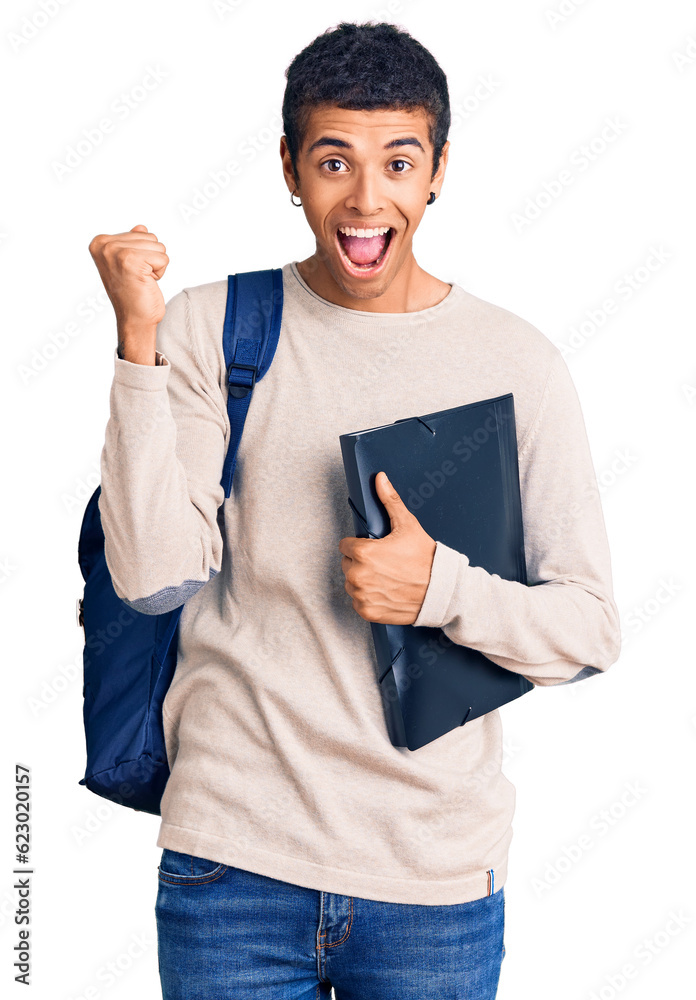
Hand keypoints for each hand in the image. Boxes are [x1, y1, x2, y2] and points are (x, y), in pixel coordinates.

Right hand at [88, 224, 168, 336]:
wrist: (134, 320)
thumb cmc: (133, 293)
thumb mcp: (130, 263)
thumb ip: (133, 243)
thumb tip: (141, 227)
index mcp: (100, 242)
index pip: (141, 232)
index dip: (144, 254)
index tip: (131, 271)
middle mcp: (104, 245)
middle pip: (150, 237)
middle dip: (151, 259)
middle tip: (137, 277)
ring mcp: (116, 252)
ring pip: (158, 246)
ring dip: (156, 266)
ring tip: (141, 280)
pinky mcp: (131, 261)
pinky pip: (163, 258)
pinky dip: (160, 273)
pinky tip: (146, 283)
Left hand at [338, 471, 436, 624]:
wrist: (441, 590)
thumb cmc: (425, 558)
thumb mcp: (407, 525)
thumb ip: (389, 500)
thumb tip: (379, 478)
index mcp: (363, 552)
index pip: (345, 545)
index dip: (360, 545)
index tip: (375, 549)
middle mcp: (358, 575)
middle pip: (347, 564)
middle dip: (361, 562)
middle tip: (384, 563)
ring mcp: (362, 595)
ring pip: (351, 583)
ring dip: (363, 581)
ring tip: (385, 578)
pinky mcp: (367, 611)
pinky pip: (358, 602)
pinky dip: (368, 599)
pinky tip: (385, 592)